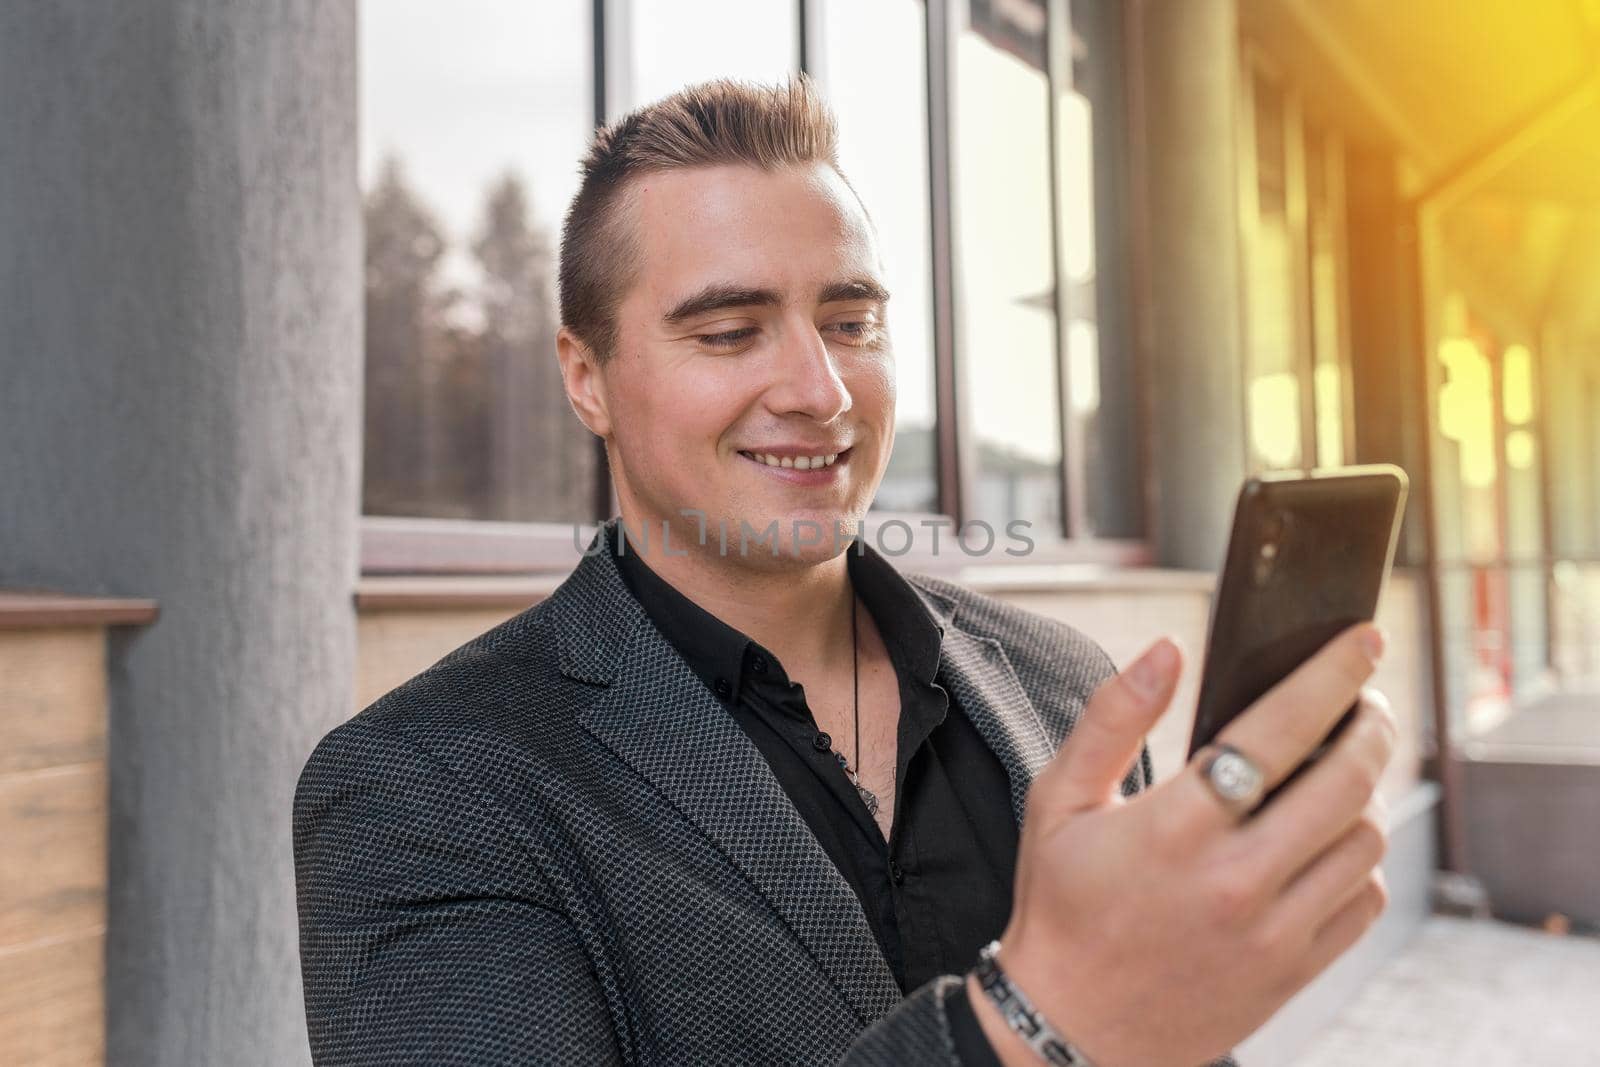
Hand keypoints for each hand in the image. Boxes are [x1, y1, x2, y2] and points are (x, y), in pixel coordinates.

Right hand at [968, 623, 1395, 1066]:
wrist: (1069, 1028)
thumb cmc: (1061, 906)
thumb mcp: (1059, 801)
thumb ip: (1113, 717)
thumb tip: (1167, 650)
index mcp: (1174, 828)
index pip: (1278, 731)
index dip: (1331, 675)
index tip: (1361, 641)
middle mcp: (1234, 879)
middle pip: (1346, 779)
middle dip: (1371, 724)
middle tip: (1367, 701)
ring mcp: (1272, 931)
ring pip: (1366, 839)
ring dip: (1368, 790)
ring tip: (1344, 768)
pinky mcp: (1293, 971)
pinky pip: (1364, 901)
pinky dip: (1362, 860)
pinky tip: (1330, 839)